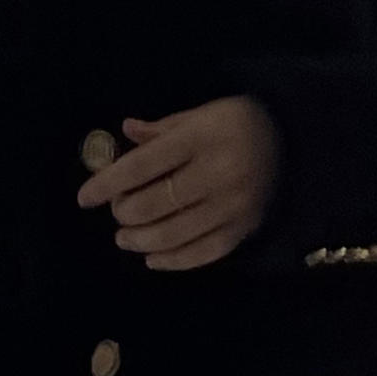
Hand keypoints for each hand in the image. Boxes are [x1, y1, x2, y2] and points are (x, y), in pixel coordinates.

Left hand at [77, 98, 280, 271]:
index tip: (85, 198)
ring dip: (141, 241)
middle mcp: (217, 174)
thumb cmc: (234, 124)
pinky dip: (173, 260)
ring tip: (125, 238)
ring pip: (175, 234)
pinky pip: (202, 253)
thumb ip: (161, 129)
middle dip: (126, 213)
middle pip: (156, 203)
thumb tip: (124, 133)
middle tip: (118, 212)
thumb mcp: (199, 115)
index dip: (109, 183)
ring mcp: (232, 206)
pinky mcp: (242, 229)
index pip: (144, 165)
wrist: (291, 143)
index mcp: (201, 138)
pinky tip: (152, 258)